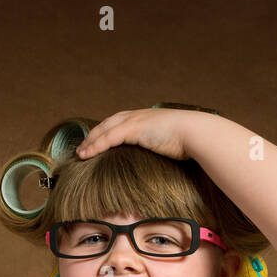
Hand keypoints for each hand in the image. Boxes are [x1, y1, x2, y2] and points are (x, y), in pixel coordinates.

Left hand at [74, 107, 195, 160]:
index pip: (119, 122)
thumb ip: (160, 146)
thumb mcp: (170, 143)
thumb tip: (159, 160)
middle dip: (94, 135)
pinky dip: (96, 146)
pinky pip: (109, 137)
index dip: (105, 132)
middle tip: (82, 148)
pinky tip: (87, 154)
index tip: (96, 143)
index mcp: (146, 118)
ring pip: (105, 130)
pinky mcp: (134, 128)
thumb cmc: (188, 142)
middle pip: (108, 123)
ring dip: (90, 142)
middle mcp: (139, 115)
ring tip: (80, 154)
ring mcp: (136, 120)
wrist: (196, 134)